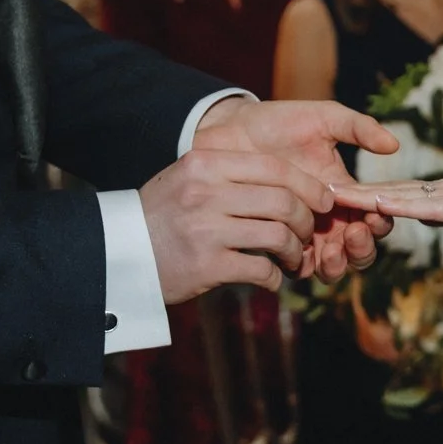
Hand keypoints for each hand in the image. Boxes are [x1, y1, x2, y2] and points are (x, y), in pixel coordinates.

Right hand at [139, 148, 329, 302]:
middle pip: (283, 201)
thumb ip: (230, 175)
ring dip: (294, 251)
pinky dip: (274, 277)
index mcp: (206, 164)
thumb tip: (289, 183)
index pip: (274, 167)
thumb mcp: (187, 179)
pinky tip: (270, 279)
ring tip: (291, 258)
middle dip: (305, 221)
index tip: (323, 201)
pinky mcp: (206, 265)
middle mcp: (206, 192)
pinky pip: (261, 270)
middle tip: (307, 234)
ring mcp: (206, 229)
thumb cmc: (161, 215)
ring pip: (278, 235)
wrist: (118, 252)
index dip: (308, 185)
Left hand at [194, 98, 397, 279]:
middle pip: (359, 250)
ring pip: (333, 266)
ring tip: (333, 250)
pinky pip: (298, 267)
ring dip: (339, 264)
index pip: (375, 218)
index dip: (381, 222)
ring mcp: (304, 234)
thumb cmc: (278, 124)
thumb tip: (394, 144)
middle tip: (354, 233)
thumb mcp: (324, 118)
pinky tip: (304, 253)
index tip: (375, 214)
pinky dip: (307, 266)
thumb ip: (358, 128)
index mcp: (347, 194)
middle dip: (362, 248)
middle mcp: (329, 220)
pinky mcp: (277, 243)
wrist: (231, 133)